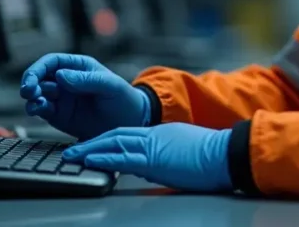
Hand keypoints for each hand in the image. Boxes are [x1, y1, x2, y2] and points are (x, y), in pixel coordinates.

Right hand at [19, 53, 151, 140]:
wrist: (130, 124)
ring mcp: (61, 98)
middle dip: (31, 82)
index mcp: (78, 67)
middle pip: (39, 77)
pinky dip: (35, 108)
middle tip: (29, 91)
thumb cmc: (123, 98)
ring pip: (37, 94)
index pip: (52, 62)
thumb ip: (86, 80)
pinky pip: (42, 110)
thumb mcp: (109, 86)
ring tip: (35, 102)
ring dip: (31, 96)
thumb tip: (60, 75)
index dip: (39, 68)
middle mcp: (66, 81)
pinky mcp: (59, 116)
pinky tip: (36, 110)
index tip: (33, 78)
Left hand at [63, 123, 232, 191]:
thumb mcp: (185, 148)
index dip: (107, 140)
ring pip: (114, 144)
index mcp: (161, 134)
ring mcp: (153, 146)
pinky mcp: (154, 159)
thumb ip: (168, 152)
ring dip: (91, 149)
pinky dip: (104, 157)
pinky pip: (123, 157)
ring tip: (73, 155)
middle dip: (92, 143)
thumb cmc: (213, 155)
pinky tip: (90, 159)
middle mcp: (153, 136)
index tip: (92, 146)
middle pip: (115, 136)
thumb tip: (158, 165)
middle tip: (73, 150)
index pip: (127, 134)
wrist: (226, 153)